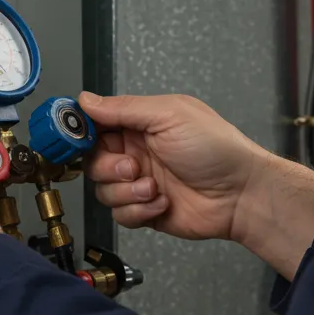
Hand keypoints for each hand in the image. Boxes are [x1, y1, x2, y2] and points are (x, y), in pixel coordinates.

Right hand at [79, 92, 313, 278]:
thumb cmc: (216, 149)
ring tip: (154, 188)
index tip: (71, 139)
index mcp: (140, 124)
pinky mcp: (145, 211)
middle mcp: (136, 152)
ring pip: (103, 191)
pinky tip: (162, 203)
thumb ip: (124, 108)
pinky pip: (120, 215)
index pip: (95, 124)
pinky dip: (139, 211)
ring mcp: (139, 182)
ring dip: (127, 192)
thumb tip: (86, 99)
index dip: (80, 132)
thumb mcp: (169, 115)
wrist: (241, 195)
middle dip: (108, 168)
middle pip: (92, 162)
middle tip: (133, 167)